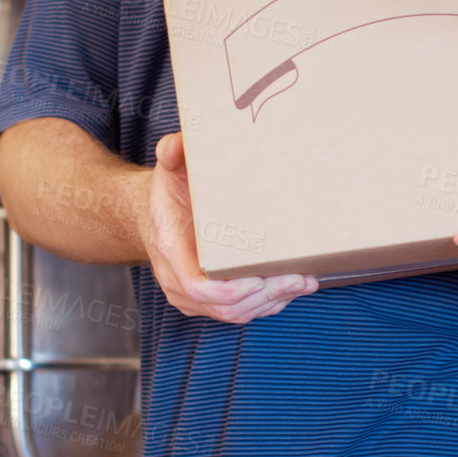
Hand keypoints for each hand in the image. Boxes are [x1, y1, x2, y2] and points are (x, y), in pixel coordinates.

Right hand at [142, 132, 317, 322]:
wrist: (154, 218)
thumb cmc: (168, 194)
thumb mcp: (168, 169)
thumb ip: (171, 153)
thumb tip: (177, 143)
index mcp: (170, 250)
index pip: (198, 286)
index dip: (231, 290)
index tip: (260, 278)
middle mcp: (178, 281)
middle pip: (225, 307)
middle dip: (266, 295)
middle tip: (299, 277)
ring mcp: (191, 297)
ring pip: (235, 314)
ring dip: (272, 302)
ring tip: (303, 282)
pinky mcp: (206, 302)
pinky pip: (237, 313)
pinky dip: (267, 304)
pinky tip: (291, 289)